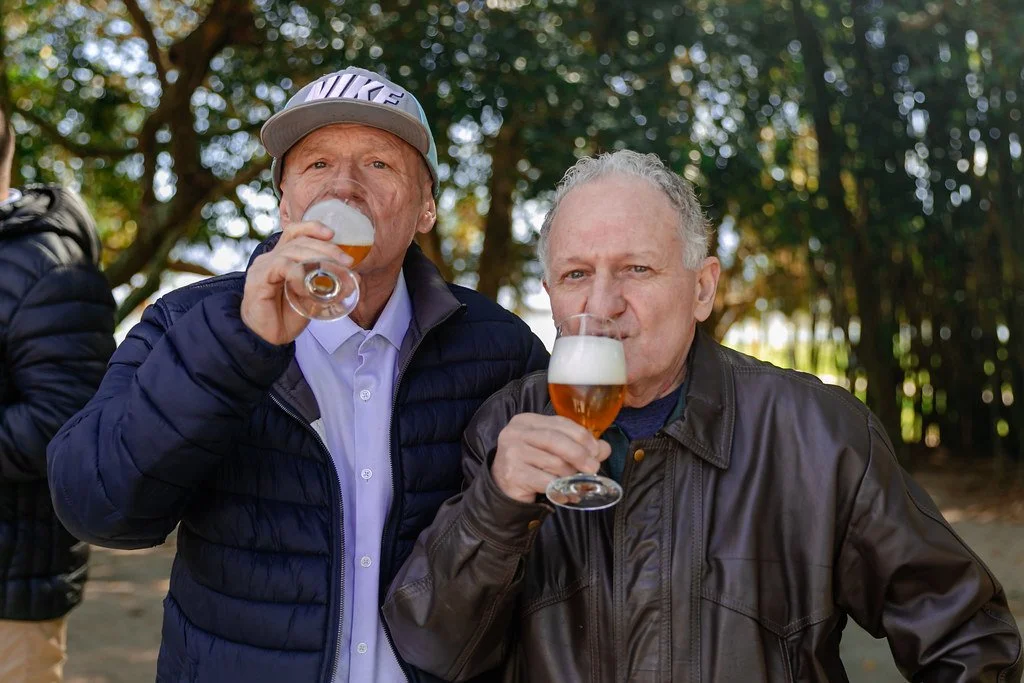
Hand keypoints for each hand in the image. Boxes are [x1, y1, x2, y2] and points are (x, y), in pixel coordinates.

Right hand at [241, 221, 352, 344]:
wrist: (267, 339)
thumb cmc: (287, 316)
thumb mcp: (314, 298)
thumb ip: (330, 287)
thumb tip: (355, 278)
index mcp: (282, 257)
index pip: (295, 232)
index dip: (312, 228)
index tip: (333, 234)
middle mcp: (271, 258)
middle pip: (299, 241)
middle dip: (326, 248)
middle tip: (346, 261)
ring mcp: (263, 267)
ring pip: (292, 251)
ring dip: (317, 259)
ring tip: (335, 273)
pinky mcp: (258, 280)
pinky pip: (282, 268)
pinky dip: (299, 275)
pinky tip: (308, 288)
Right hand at [491, 413, 611, 503]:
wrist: (503, 488)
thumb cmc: (531, 465)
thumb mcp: (553, 450)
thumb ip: (578, 446)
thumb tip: (605, 448)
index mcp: (526, 421)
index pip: (560, 423)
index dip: (582, 436)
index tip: (597, 450)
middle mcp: (516, 432)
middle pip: (556, 440)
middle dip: (579, 454)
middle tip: (593, 468)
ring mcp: (512, 452)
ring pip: (554, 462)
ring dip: (570, 475)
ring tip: (575, 483)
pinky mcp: (513, 474)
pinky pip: (546, 481)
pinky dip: (561, 489)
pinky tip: (567, 494)